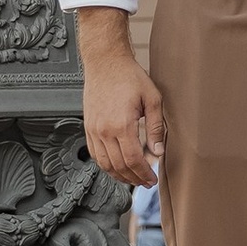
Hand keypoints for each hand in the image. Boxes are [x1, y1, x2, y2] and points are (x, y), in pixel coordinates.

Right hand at [77, 16, 163, 189]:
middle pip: (119, 166)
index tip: (153, 180)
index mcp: (122, 125)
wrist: (105, 63)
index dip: (144, 173)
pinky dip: (106, 165)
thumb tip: (158, 152)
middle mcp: (104, 131)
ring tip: (133, 179)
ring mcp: (94, 130)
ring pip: (105, 164)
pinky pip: (95, 154)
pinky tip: (116, 167)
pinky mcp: (88, 127)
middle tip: (146, 183)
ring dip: (119, 176)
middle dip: (134, 178)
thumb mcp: (152, 99)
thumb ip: (155, 128)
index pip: (133, 160)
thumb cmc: (130, 77)